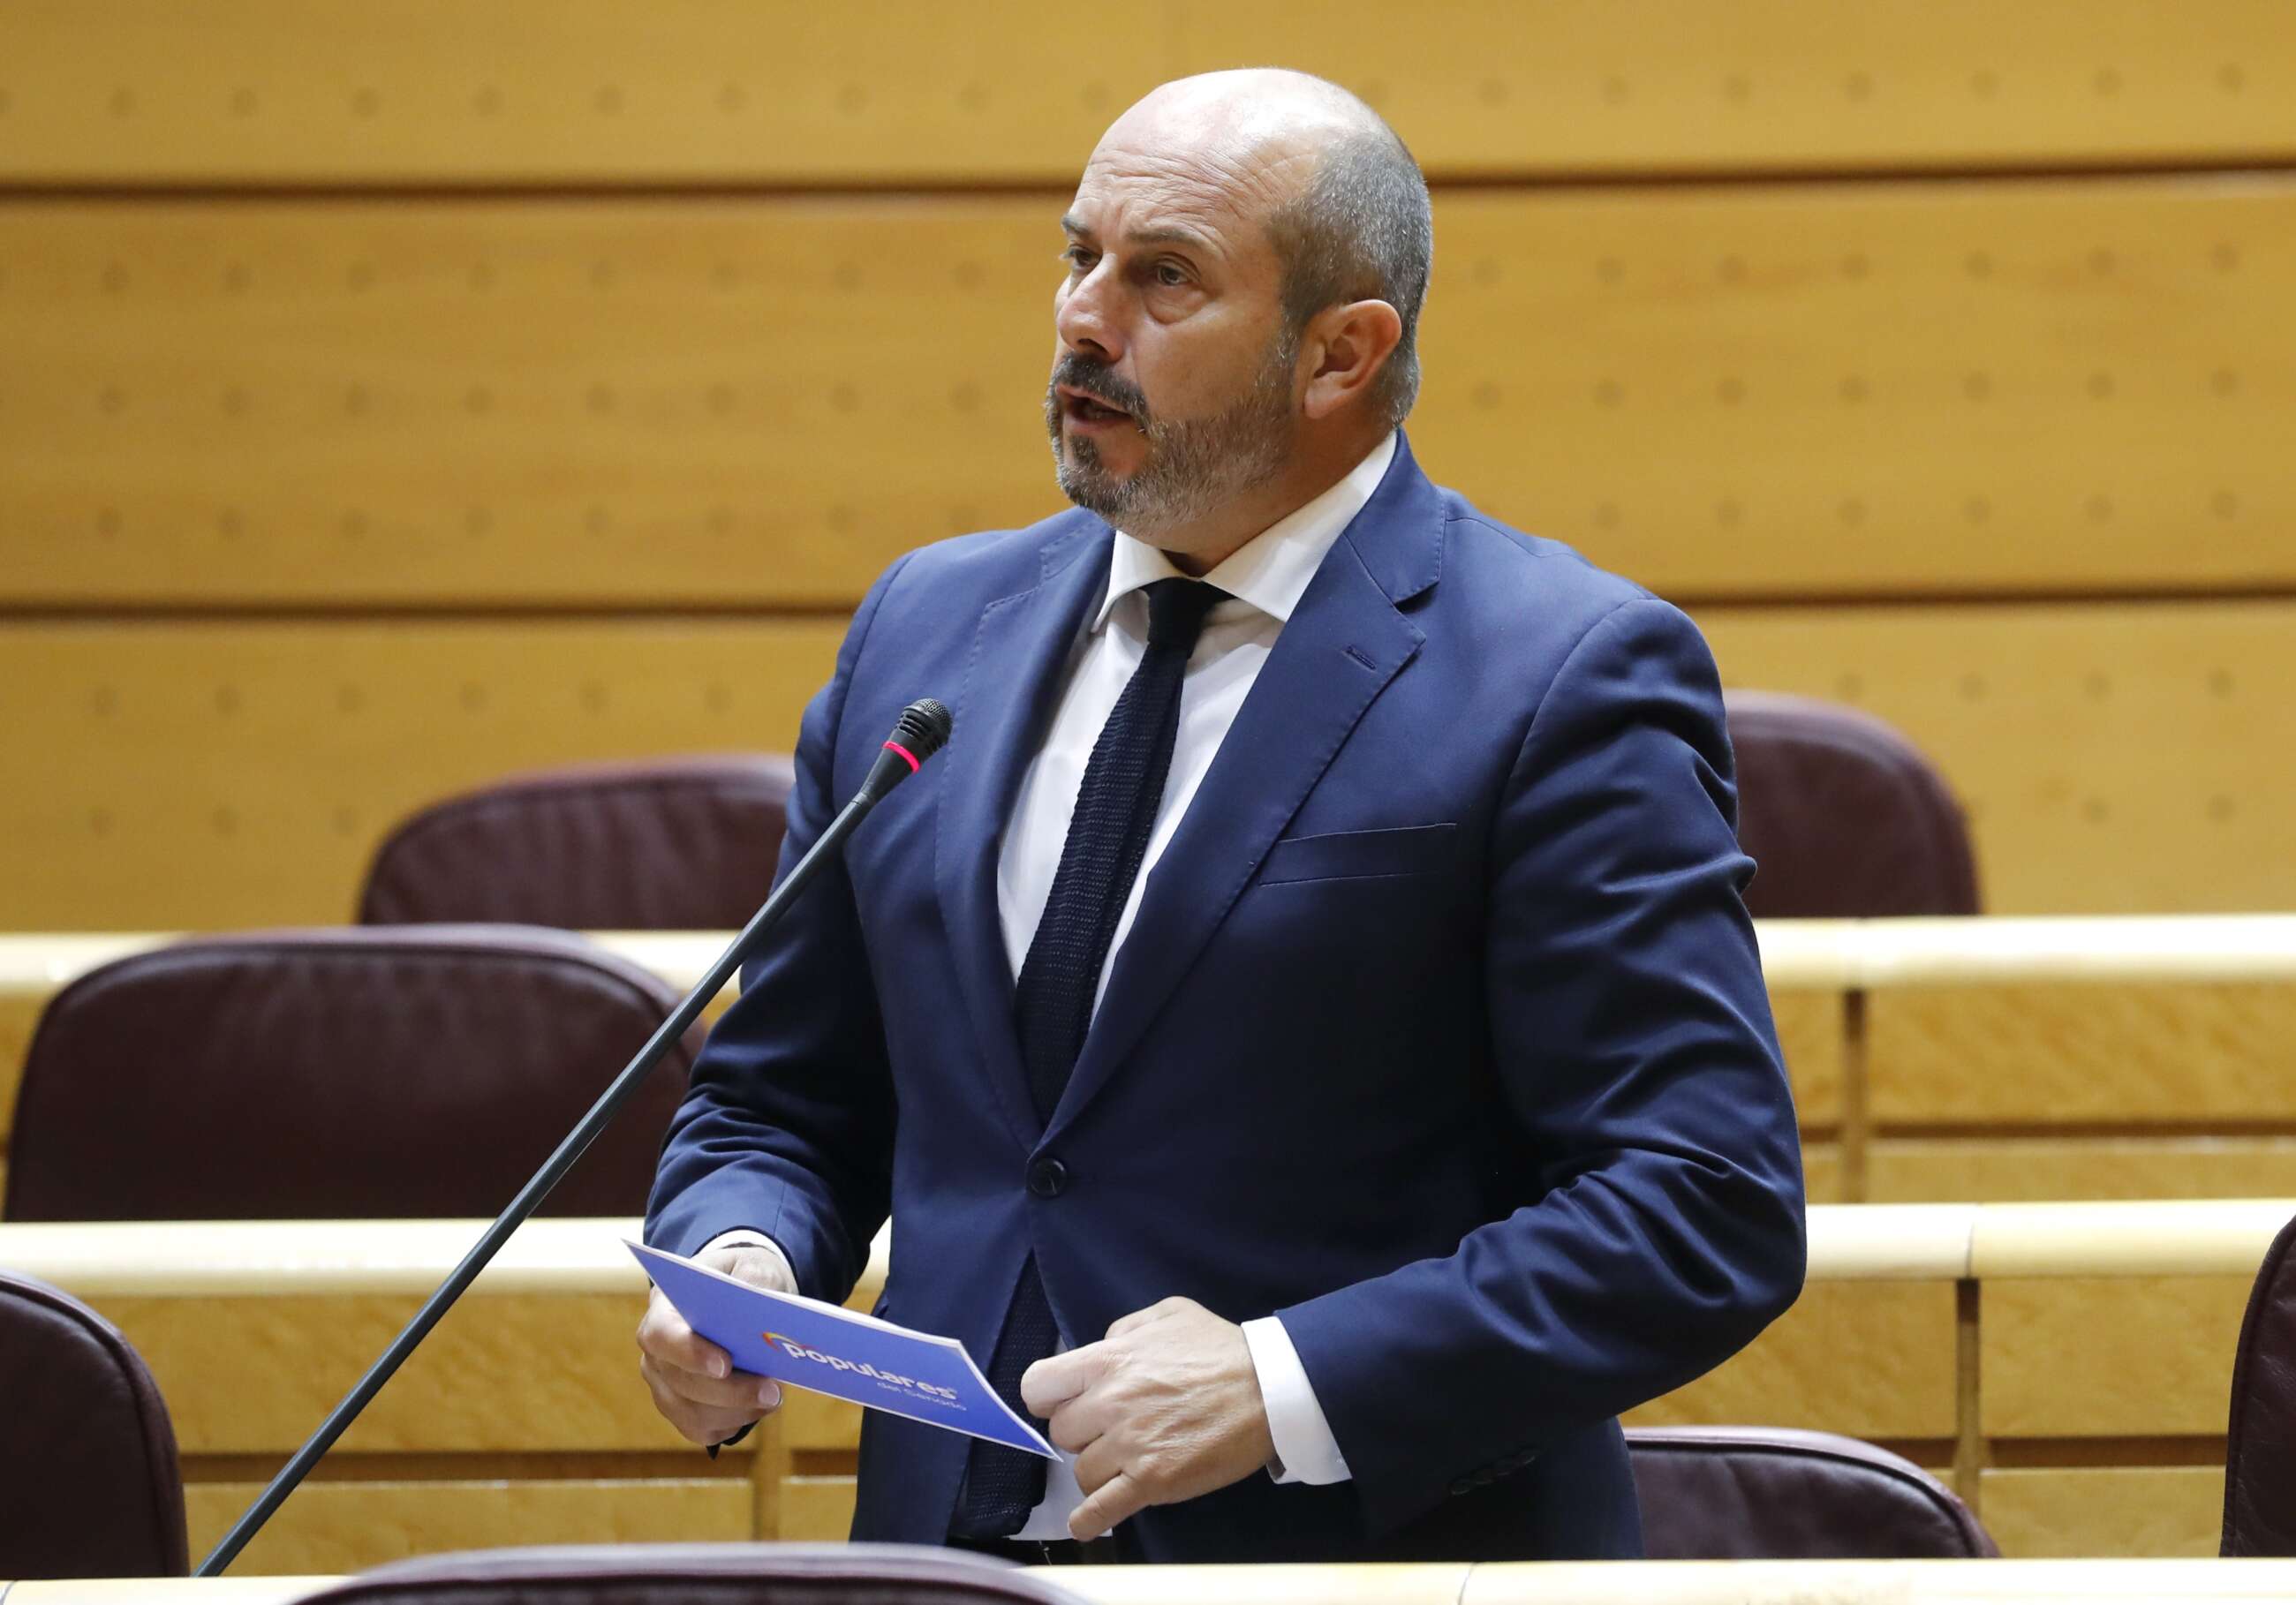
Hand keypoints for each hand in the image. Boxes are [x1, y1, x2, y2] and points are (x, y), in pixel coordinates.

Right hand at [636, 1241, 794, 1445]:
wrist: (738, 1299)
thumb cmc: (741, 1279)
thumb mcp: (752, 1265)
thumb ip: (755, 1281)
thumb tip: (762, 1307)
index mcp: (664, 1308)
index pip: (661, 1335)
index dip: (689, 1353)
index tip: (725, 1364)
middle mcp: (656, 1352)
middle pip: (681, 1382)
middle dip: (730, 1391)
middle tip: (773, 1390)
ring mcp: (664, 1385)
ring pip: (693, 1412)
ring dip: (738, 1410)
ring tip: (774, 1396)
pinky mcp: (681, 1410)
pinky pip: (703, 1429)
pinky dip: (735, 1422)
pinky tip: (759, 1406)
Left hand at [1020, 1296, 1275, 1539]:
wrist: (1270, 1387)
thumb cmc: (1220, 1348)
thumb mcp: (1168, 1313)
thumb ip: (1123, 1329)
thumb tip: (1101, 1349)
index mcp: (1108, 1360)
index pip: (1038, 1386)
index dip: (1049, 1398)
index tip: (1066, 1403)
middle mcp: (1110, 1403)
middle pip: (1062, 1432)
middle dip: (1083, 1432)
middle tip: (1111, 1430)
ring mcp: (1130, 1445)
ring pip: (1083, 1471)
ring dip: (1099, 1469)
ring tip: (1126, 1462)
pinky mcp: (1153, 1482)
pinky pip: (1101, 1509)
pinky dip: (1089, 1520)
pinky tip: (1088, 1521)